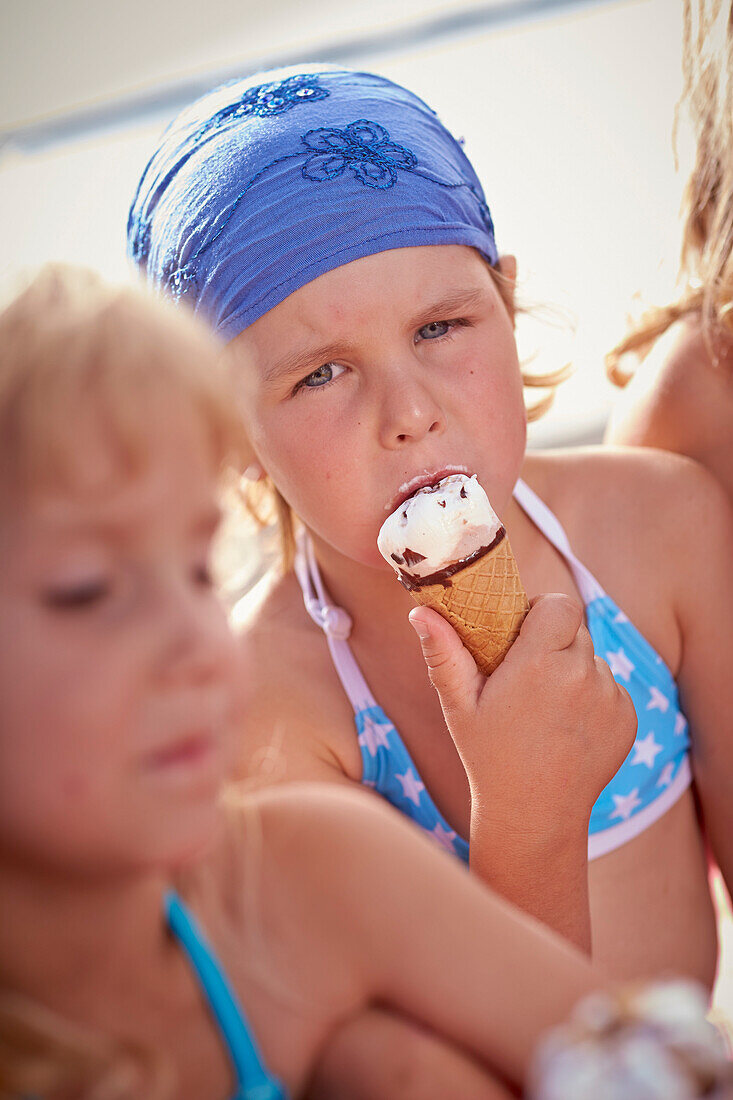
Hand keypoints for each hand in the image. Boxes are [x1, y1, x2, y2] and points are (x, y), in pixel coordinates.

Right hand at [409, 593, 636, 834]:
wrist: (534, 815)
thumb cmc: (488, 756)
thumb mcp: (459, 705)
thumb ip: (443, 653)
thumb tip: (421, 612)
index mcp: (539, 664)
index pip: (560, 605)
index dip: (543, 611)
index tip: (524, 633)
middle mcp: (581, 675)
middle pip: (576, 630)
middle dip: (555, 643)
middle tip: (529, 676)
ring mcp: (609, 698)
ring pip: (594, 661)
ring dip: (575, 671)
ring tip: (547, 709)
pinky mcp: (627, 719)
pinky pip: (611, 689)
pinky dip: (593, 698)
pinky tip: (567, 727)